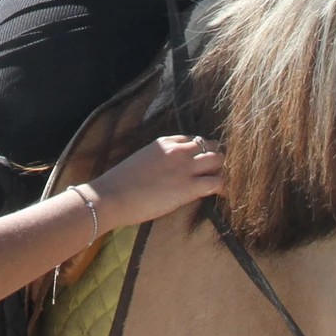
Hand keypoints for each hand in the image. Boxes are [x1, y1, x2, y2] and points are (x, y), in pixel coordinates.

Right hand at [85, 134, 222, 231]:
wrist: (112, 196)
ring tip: (220, 182)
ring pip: (218, 159)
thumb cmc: (120, 184)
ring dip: (221, 169)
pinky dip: (223, 187)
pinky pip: (218, 182)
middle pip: (209, 145)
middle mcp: (178, 150)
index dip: (198, 151)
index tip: (200, 161)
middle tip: (214, 171)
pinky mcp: (189, 187)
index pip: (192, 139)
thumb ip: (158, 161)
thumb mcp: (141, 161)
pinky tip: (223, 195)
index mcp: (164, 142)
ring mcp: (185, 167)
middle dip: (214, 157)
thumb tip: (167, 172)